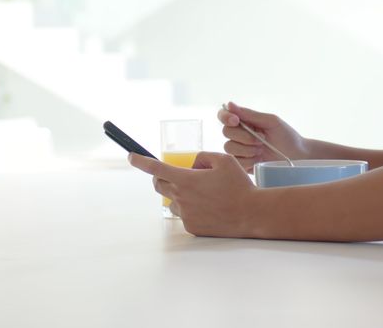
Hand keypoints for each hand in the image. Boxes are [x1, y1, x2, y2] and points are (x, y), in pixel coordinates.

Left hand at [128, 152, 259, 236]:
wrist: (251, 214)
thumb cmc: (239, 185)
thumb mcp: (223, 160)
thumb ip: (202, 157)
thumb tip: (192, 166)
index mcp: (186, 179)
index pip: (155, 168)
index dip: (140, 161)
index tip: (131, 156)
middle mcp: (181, 198)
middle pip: (159, 185)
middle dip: (162, 178)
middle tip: (177, 175)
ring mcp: (185, 214)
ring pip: (172, 201)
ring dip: (180, 194)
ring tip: (203, 194)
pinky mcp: (192, 227)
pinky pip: (184, 214)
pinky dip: (191, 208)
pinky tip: (209, 207)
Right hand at [217, 101, 307, 171]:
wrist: (298, 157)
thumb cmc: (286, 136)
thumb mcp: (270, 121)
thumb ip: (250, 114)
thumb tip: (229, 104)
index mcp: (245, 122)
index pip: (224, 115)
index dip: (225, 117)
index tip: (236, 120)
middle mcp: (239, 135)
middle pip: (226, 132)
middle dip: (244, 136)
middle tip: (261, 139)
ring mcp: (240, 150)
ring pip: (229, 148)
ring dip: (247, 149)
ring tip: (262, 150)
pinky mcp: (242, 165)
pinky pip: (236, 162)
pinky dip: (248, 160)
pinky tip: (259, 160)